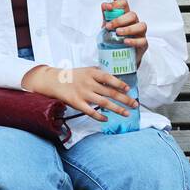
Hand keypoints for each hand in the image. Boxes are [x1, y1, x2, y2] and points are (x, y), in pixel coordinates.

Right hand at [22, 65, 138, 122]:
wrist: (53, 81)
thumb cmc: (72, 76)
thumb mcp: (86, 71)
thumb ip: (99, 75)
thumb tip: (116, 82)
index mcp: (92, 73)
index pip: (110, 78)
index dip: (121, 84)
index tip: (129, 89)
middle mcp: (89, 83)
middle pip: (111, 92)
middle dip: (125, 99)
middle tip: (135, 104)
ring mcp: (83, 94)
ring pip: (104, 103)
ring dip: (117, 109)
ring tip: (127, 113)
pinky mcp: (77, 103)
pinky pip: (91, 111)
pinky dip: (100, 116)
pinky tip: (107, 118)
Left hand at [102, 0, 147, 61]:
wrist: (118, 57)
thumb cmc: (114, 40)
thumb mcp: (107, 28)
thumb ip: (106, 17)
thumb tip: (104, 5)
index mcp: (125, 17)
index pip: (124, 4)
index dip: (117, 4)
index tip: (108, 8)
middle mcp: (134, 23)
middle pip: (132, 15)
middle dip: (120, 20)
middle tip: (109, 27)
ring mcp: (140, 33)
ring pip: (141, 26)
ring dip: (128, 29)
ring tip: (118, 33)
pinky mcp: (143, 44)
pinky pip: (142, 41)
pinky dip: (133, 41)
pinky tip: (125, 42)